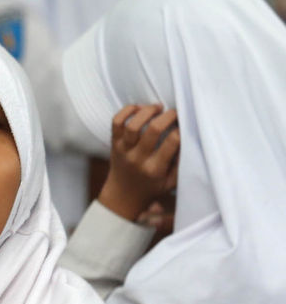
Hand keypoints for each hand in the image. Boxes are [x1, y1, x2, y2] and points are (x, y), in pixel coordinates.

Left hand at [97, 105, 179, 221]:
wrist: (122, 196)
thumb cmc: (152, 187)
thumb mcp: (171, 182)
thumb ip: (182, 164)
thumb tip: (190, 139)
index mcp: (155, 169)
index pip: (172, 142)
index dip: (181, 128)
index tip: (185, 124)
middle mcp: (138, 158)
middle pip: (153, 129)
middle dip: (168, 116)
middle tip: (175, 112)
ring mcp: (123, 150)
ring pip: (133, 124)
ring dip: (147, 110)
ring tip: (158, 108)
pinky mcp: (114, 143)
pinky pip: (116, 121)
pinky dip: (127, 111)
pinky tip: (139, 108)